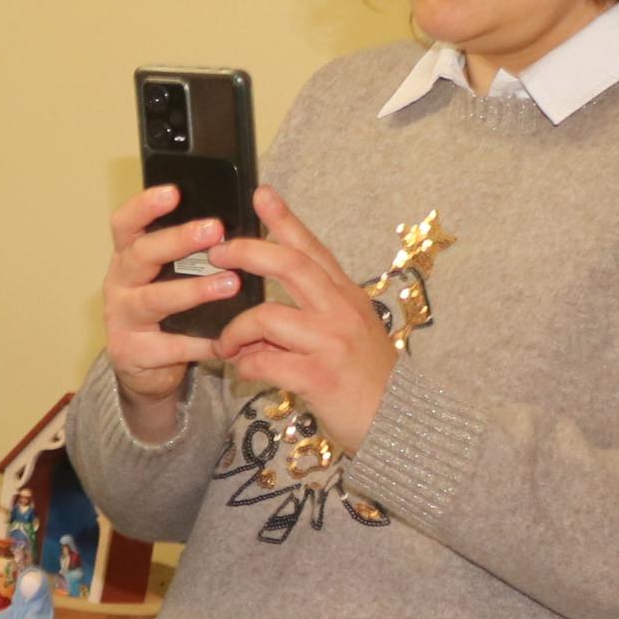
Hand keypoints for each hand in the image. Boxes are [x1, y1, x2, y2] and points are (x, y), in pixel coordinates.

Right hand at [102, 184, 235, 438]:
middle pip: (140, 255)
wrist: (146, 366)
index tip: (173, 191)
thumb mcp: (173, 274)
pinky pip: (168, 345)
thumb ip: (195, 251)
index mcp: (129, 256)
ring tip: (230, 284)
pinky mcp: (130, 351)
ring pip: (153, 299)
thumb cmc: (169, 309)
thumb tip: (245, 218)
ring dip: (192, 290)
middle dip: (177, 240)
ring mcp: (121, 317)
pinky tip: (226, 340)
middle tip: (214, 229)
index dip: (145, 206)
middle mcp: (119, 282)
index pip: (126, 223)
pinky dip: (199, 342)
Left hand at [214, 187, 395, 453]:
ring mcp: (331, 343)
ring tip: (227, 344)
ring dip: (235, 330)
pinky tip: (243, 370)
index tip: (261, 193)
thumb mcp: (348, 332)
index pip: (313, 248)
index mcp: (346, 296)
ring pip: (267, 317)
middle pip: (290, 265)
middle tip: (216, 253)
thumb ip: (313, 311)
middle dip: (248, 253)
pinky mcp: (319, 376)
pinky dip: (245, 364)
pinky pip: (265, 362)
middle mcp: (341, 311)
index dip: (285, 219)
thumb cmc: (367, 377)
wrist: (402, 424)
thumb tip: (264, 302)